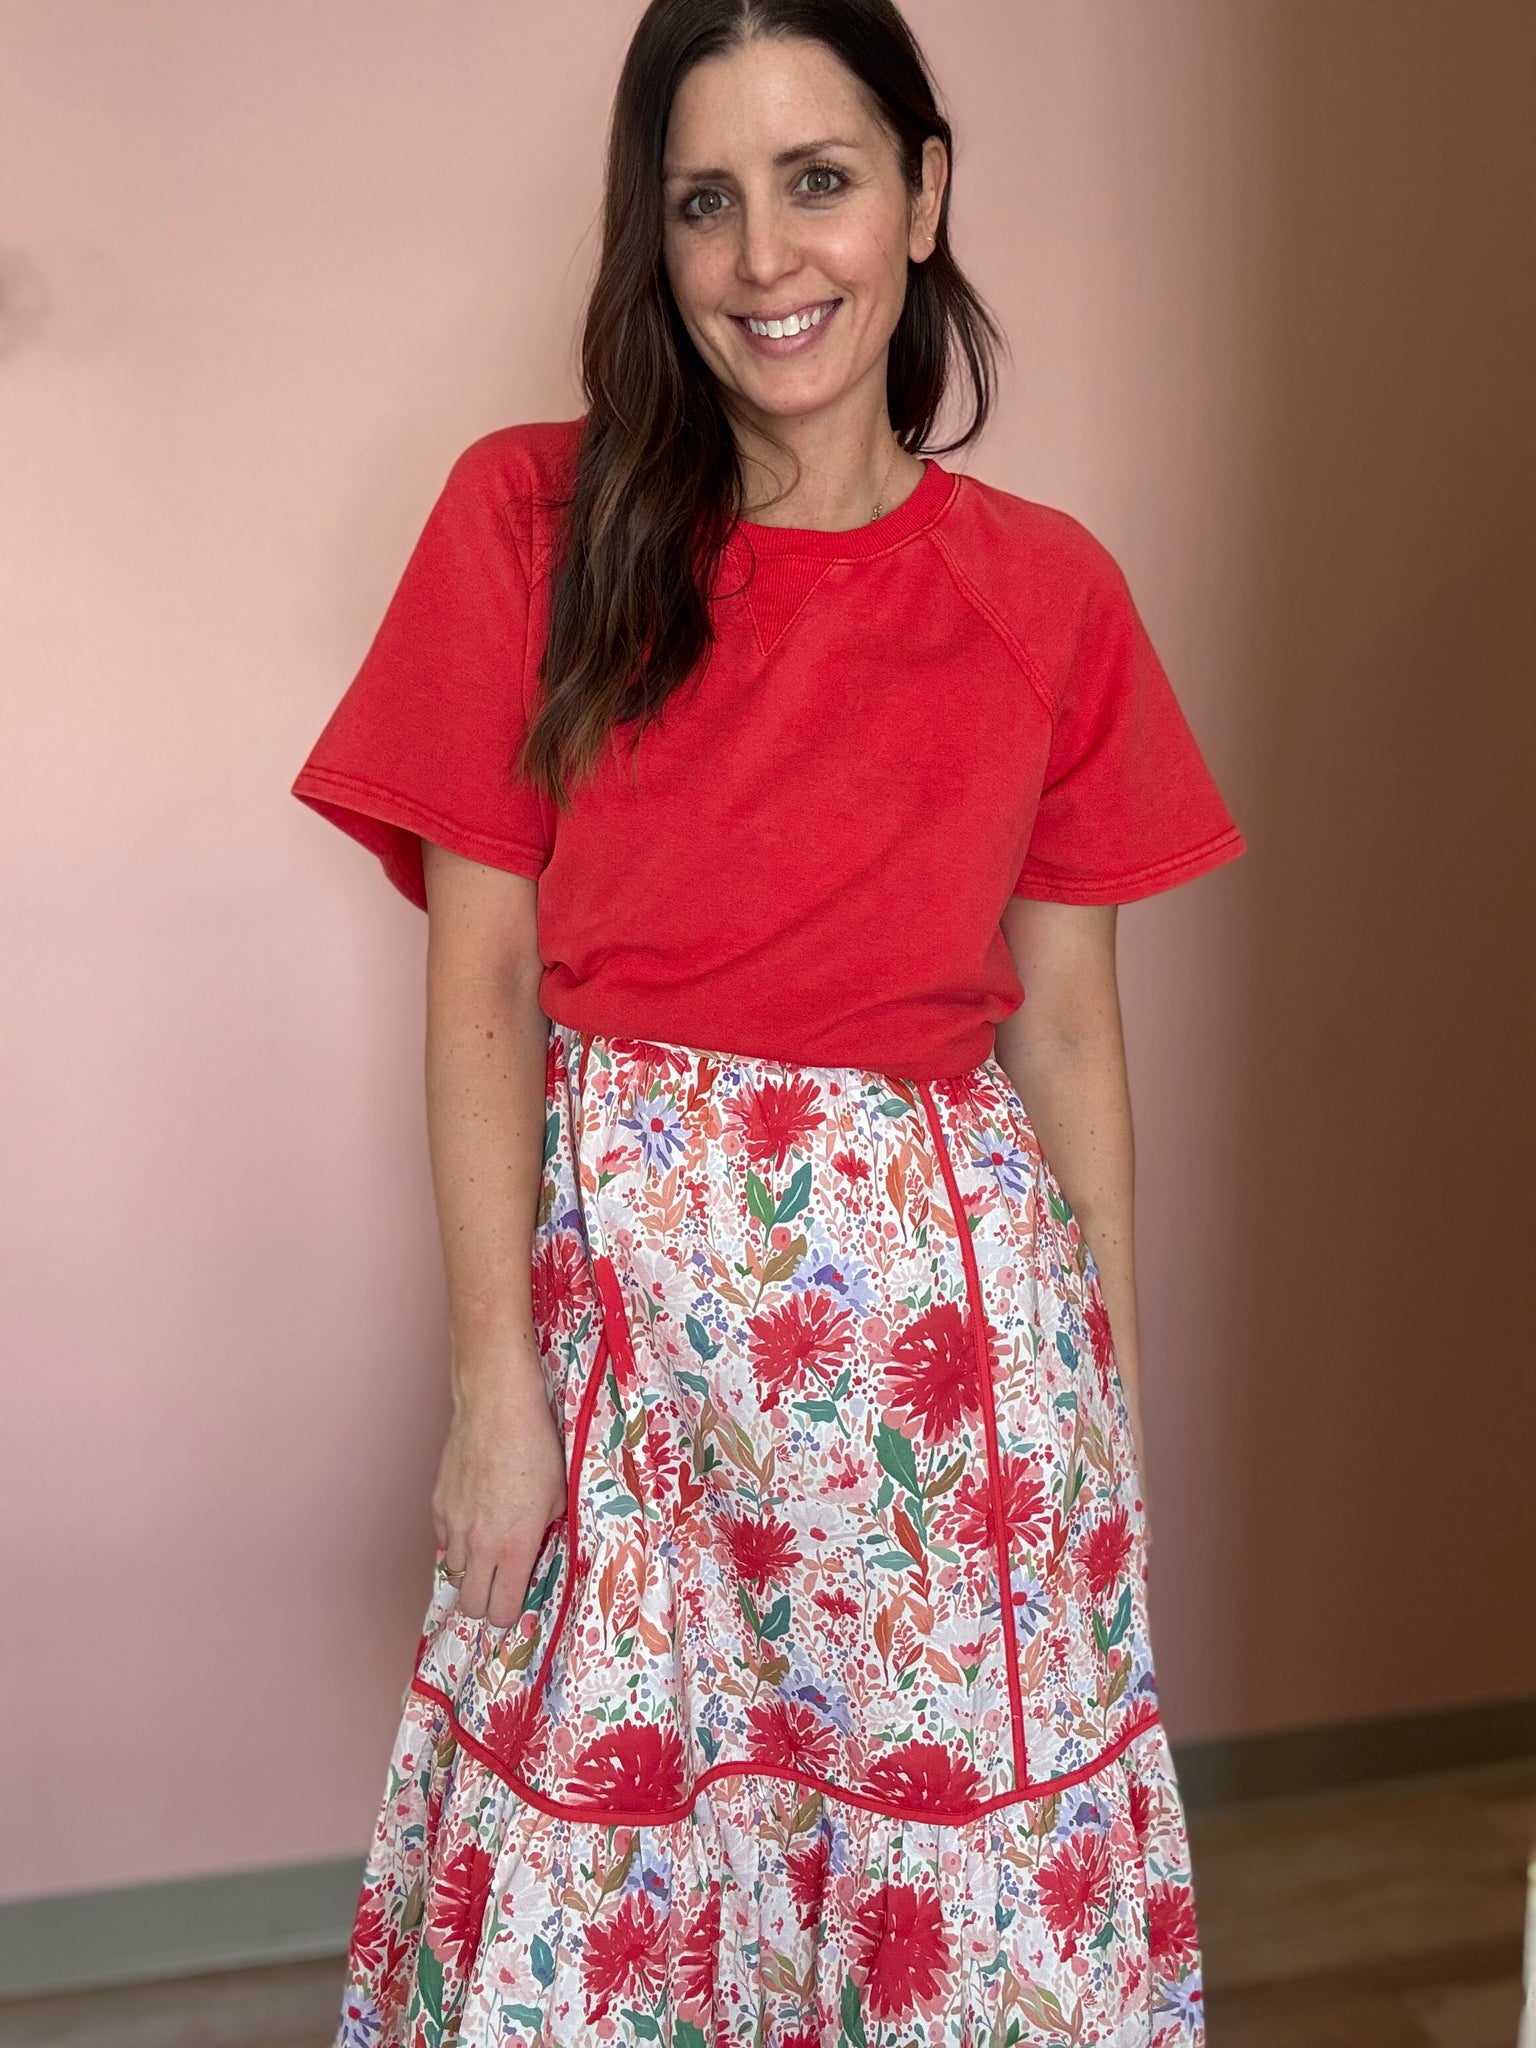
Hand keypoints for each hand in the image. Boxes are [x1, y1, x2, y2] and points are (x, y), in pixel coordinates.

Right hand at [431, 1365, 568, 1629]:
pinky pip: (443, 1541)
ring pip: (453, 1574)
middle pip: (471, 1605)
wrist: (498, 1408)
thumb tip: (539, 1550)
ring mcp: (454, 1526)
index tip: (517, 1602)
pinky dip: (455, 1542)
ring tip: (487, 1551)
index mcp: (515, 1548)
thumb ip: (545, 1533)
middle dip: (486, 1602)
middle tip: (500, 1585)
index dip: (510, 1613)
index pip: (502, 1611)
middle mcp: (480, 1545)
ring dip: (470, 1571)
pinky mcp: (439, 1505)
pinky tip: (473, 1522)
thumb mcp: (558, 1497)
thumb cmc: (537, 1447)